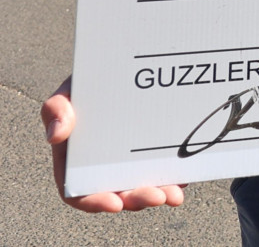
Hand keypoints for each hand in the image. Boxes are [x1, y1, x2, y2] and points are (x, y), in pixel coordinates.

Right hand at [43, 80, 187, 213]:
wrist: (120, 70)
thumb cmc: (88, 85)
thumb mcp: (68, 92)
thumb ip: (56, 109)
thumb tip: (55, 135)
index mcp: (76, 162)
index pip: (80, 192)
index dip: (96, 202)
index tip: (115, 203)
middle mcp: (104, 167)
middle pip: (118, 193)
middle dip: (137, 200)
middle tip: (157, 196)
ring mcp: (131, 161)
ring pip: (144, 186)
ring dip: (160, 194)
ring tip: (174, 194)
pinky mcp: (154, 151)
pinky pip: (166, 169)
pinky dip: (175, 177)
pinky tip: (187, 176)